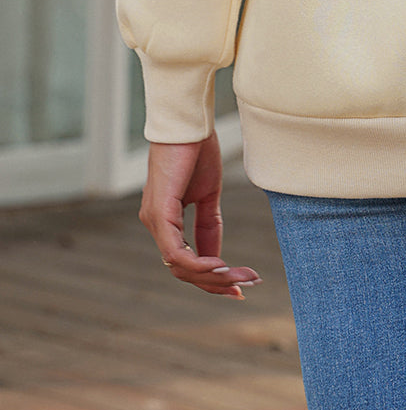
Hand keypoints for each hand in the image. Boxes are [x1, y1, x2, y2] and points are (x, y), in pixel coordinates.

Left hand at [139, 132, 260, 297]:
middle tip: (248, 284)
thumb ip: (209, 224)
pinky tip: (221, 265)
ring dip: (212, 277)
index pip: (186, 262)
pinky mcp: (160, 213)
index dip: (212, 279)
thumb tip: (218, 257)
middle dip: (217, 283)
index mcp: (165, 221)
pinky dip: (199, 264)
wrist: (189, 122)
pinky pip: (176, 252)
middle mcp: (155, 224)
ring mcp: (155, 220)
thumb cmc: (196, 150)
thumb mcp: (208, 194)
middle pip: (183, 271)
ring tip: (240, 276)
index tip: (240, 286)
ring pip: (180, 267)